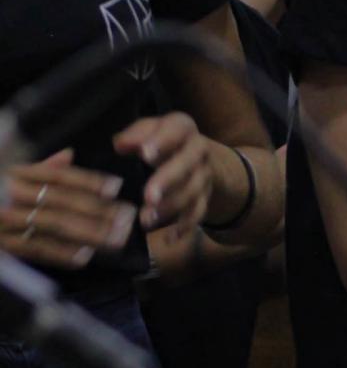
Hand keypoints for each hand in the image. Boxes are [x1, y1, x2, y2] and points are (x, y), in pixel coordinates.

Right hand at [0, 150, 136, 269]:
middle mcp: (9, 194)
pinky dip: (60, 253)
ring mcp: (3, 220)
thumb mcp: (4, 171)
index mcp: (13, 174)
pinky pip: (33, 249)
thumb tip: (68, 155)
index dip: (88, 181)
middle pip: (61, 201)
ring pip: (52, 225)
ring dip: (88, 233)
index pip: (56, 177)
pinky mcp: (1, 245)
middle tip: (128, 218)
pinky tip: (84, 256)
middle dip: (98, 210)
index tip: (116, 187)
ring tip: (115, 238)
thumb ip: (36, 167)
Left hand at [113, 113, 211, 231]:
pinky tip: (170, 238)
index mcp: (182, 128)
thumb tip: (119, 145)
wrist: (202, 158)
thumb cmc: (163, 143)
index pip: (176, 129)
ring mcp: (204, 175)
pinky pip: (199, 213)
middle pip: (187, 163)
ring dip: (171, 207)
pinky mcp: (205, 197)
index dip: (162, 141)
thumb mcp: (152, 131)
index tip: (145, 154)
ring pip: (192, 191)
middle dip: (168, 179)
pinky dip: (185, 226)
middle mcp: (198, 150)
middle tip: (148, 196)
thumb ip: (136, 134)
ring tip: (146, 220)